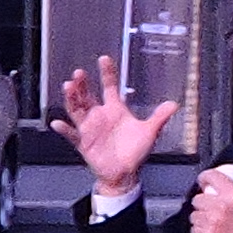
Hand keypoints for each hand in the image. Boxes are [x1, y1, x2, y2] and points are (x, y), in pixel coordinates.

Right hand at [58, 57, 176, 196]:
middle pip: (87, 95)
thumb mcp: (149, 132)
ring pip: (77, 109)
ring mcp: (89, 128)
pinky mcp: (83, 142)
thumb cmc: (135, 151)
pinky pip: (71, 135)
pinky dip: (64, 130)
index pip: (109, 86)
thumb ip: (159, 117)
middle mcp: (100, 116)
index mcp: (115, 110)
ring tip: (68, 87)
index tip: (104, 59)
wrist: (124, 173)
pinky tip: (58, 123)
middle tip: (79, 74)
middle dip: (82, 84)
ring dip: (71, 99)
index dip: (107, 73)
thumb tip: (174, 104)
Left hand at [185, 166, 232, 232]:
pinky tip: (212, 232)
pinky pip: (194, 229)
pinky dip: (200, 231)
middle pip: (197, 198)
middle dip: (203, 204)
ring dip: (201, 218)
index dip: (204, 178)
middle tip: (212, 210)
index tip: (203, 181)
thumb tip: (215, 186)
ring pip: (194, 215)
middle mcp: (220, 206)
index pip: (210, 176)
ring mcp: (211, 221)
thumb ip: (231, 191)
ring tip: (215, 223)